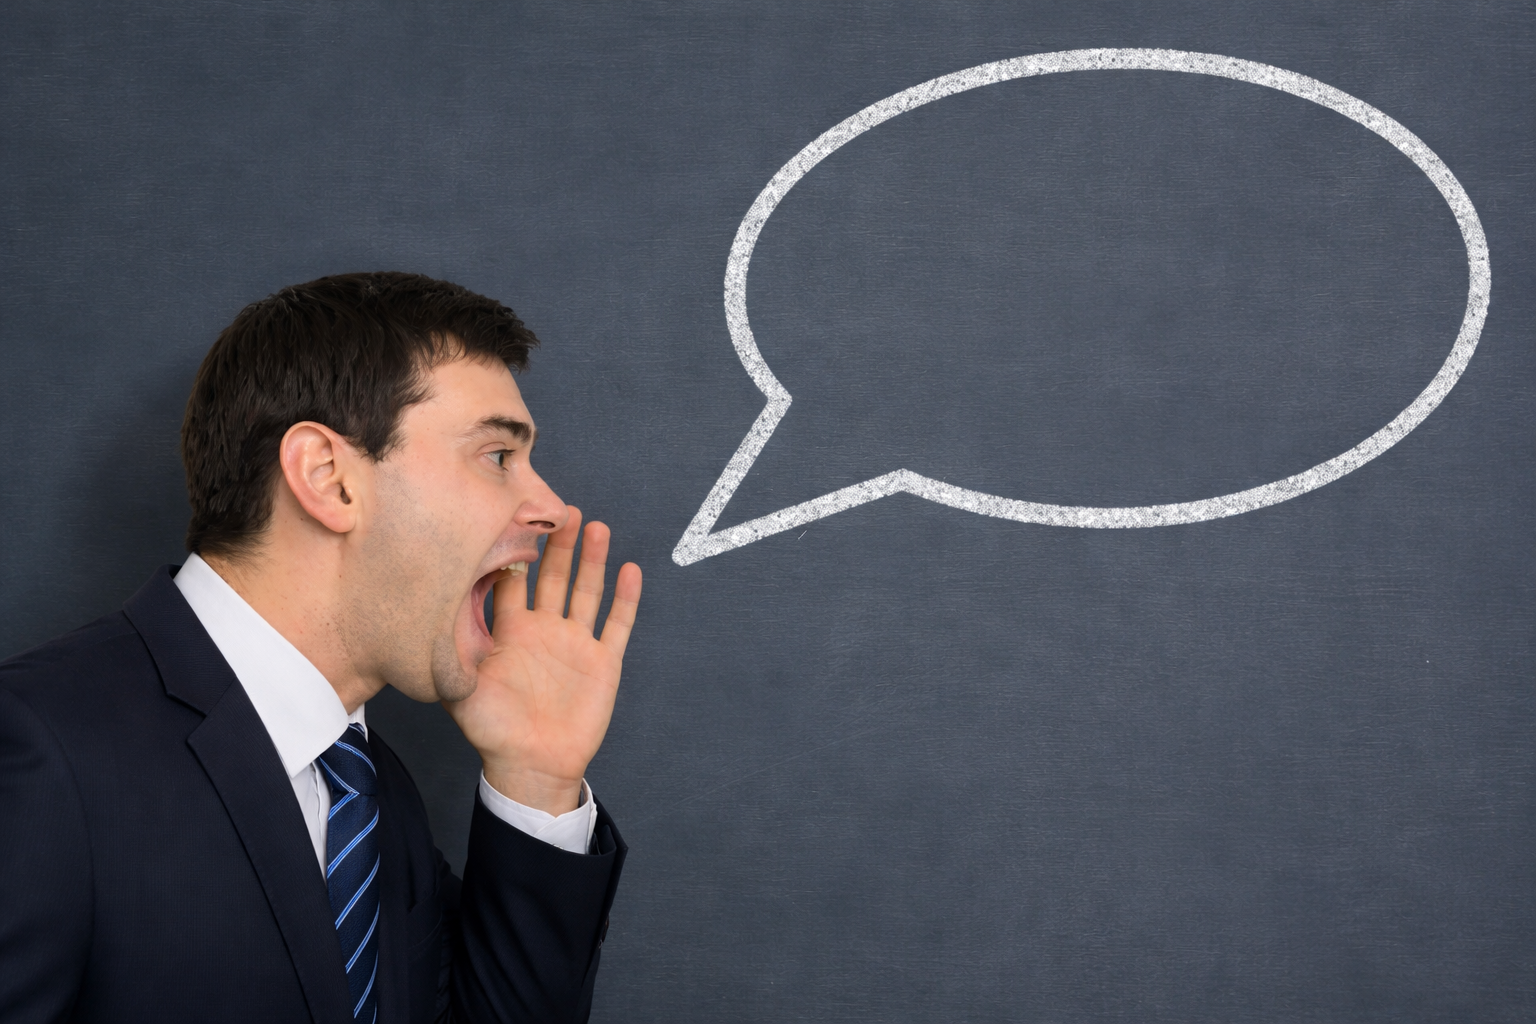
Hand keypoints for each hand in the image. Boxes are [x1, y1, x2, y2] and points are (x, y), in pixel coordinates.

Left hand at [443, 506, 641, 814]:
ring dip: (591, 560)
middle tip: (561, 509)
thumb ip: (452, 652)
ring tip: (594, 526)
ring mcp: (575, 643)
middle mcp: (543, 629)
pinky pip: (616, 624)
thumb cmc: (492, 731)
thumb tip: (435, 612)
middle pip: (552, 576)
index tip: (513, 518)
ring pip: (586, 591)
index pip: (512, 581)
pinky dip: (625, 598)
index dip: (513, 552)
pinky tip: (630, 571)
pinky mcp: (602, 661)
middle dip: (556, 544)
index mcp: (509, 631)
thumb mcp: (460, 689)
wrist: (530, 767)